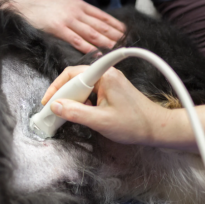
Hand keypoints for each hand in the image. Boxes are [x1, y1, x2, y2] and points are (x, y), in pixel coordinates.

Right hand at [10, 0, 124, 53]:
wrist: (23, 0)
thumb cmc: (42, 2)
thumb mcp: (63, 1)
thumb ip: (76, 10)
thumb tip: (86, 19)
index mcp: (79, 5)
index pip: (101, 16)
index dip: (114, 24)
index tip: (125, 31)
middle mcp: (76, 12)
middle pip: (100, 25)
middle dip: (114, 34)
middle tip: (126, 43)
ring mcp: (68, 21)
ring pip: (92, 33)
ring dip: (106, 41)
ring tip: (117, 49)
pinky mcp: (58, 29)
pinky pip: (76, 40)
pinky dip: (88, 47)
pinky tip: (96, 53)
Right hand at [41, 66, 170, 144]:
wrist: (157, 128)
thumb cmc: (134, 124)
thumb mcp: (100, 121)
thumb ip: (76, 113)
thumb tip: (55, 106)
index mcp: (105, 76)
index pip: (72, 75)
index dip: (56, 88)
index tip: (47, 103)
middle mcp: (107, 75)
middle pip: (76, 80)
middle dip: (64, 96)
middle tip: (54, 112)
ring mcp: (110, 82)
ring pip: (83, 88)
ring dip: (74, 101)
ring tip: (68, 116)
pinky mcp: (112, 90)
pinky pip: (92, 93)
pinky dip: (83, 103)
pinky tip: (83, 114)